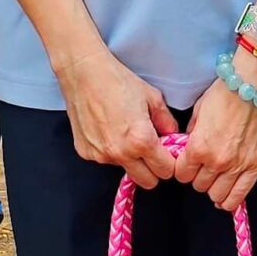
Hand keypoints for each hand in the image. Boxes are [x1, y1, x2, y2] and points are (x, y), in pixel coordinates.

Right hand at [57, 46, 177, 188]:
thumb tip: (172, 135)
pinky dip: (111, 151)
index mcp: (141, 141)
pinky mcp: (86, 153)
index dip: (169, 162)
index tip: (166, 153)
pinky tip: (108, 130)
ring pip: (125, 170)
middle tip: (151, 150)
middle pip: (147, 182)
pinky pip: (106, 160)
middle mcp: (121, 153)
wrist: (84, 73)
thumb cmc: (118, 81)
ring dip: (130, 160)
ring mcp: (101, 155)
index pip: (165, 171)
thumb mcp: (152, 98)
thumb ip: (167, 122)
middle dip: (153, 169)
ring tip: (126, 133)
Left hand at [175, 64, 256, 211]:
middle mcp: (217, 161)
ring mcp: (238, 166)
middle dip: (198, 177)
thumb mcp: (199, 110)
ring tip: (216, 179)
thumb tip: (188, 146)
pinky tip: (225, 200)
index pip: (182, 174)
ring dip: (213, 188)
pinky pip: (240, 195)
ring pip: (217, 195)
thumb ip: (192, 133)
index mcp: (198, 147)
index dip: (183, 169)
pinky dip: (230, 201)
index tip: (187, 163)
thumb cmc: (227, 92)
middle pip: (198, 186)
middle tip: (203, 167)